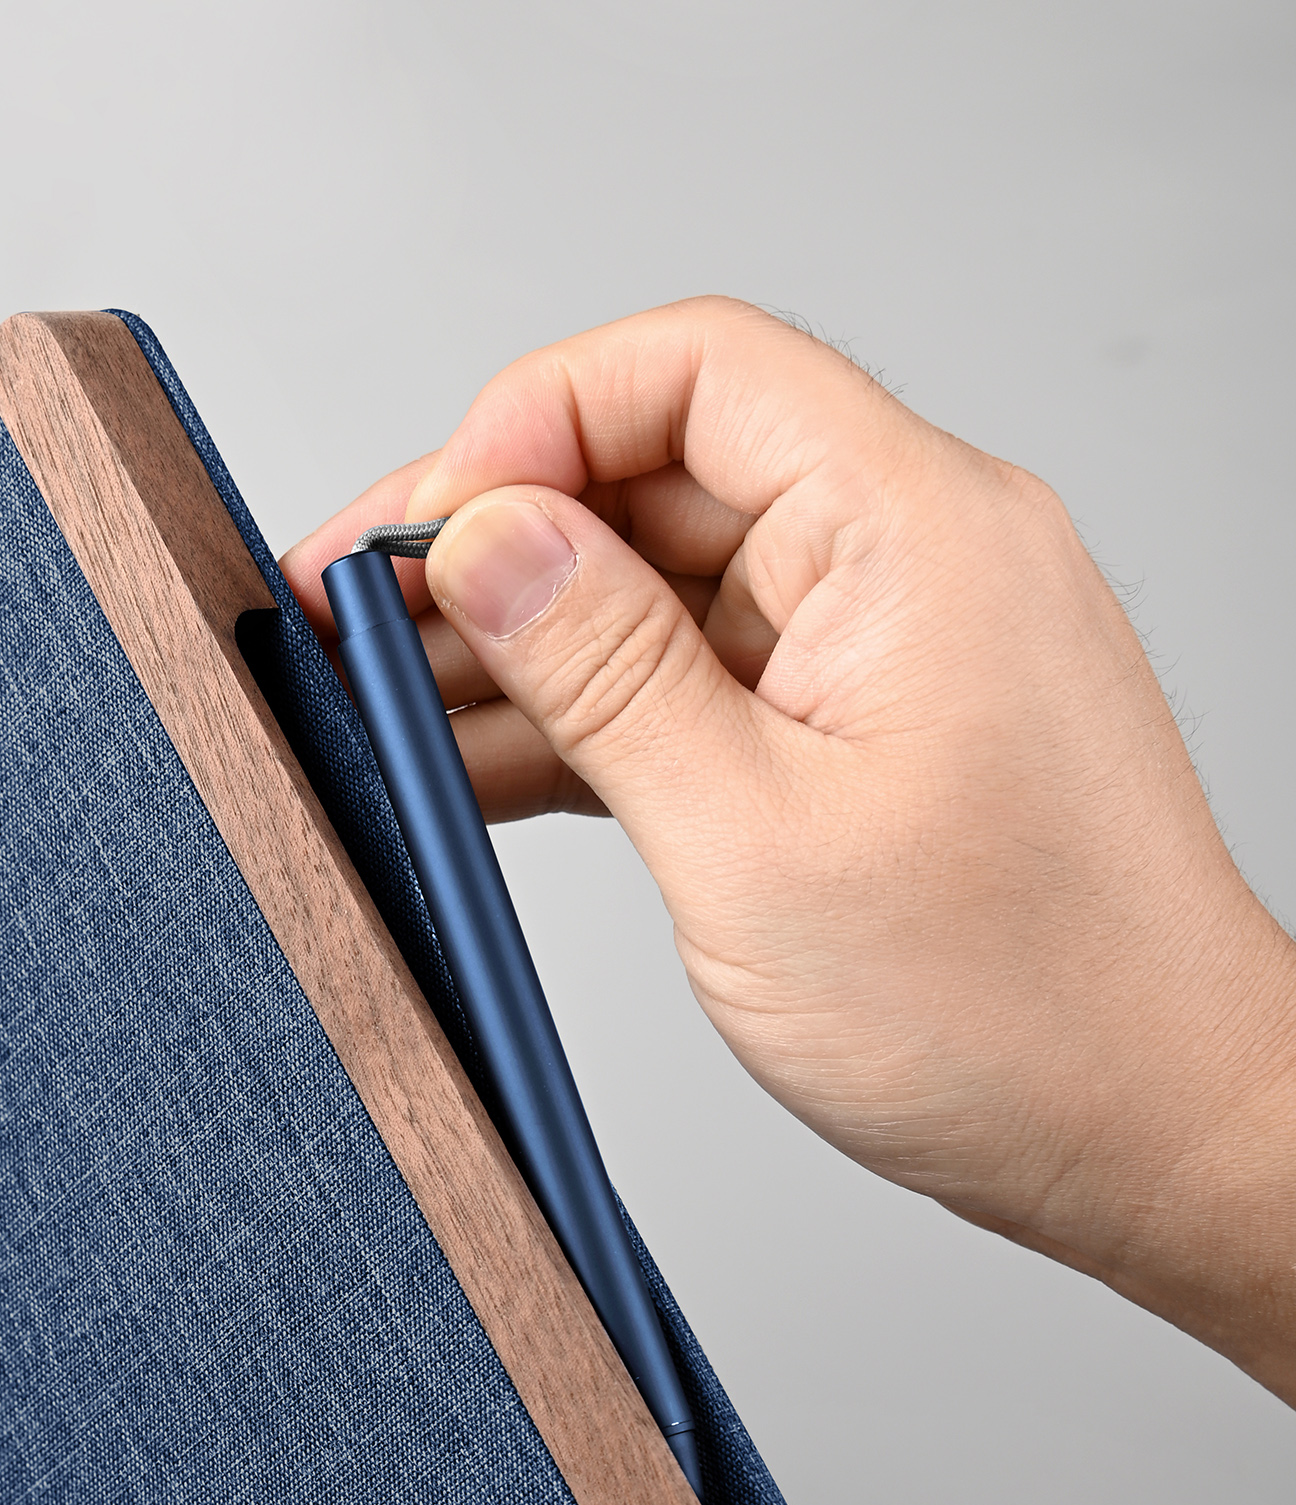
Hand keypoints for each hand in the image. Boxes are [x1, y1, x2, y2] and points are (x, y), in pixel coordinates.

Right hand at [285, 298, 1295, 1403]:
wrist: (1158, 1134)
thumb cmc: (1015, 1016)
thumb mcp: (751, 843)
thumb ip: (604, 673)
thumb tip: (482, 538)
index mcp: (915, 530)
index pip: (693, 370)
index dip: (526, 425)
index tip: (411, 536)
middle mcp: (915, 552)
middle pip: (663, 470)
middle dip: (494, 542)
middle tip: (345, 626)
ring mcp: (895, 642)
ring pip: (669, 584)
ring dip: (528, 645)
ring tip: (388, 715)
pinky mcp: (874, 729)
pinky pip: (707, 677)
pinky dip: (598, 718)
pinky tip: (482, 767)